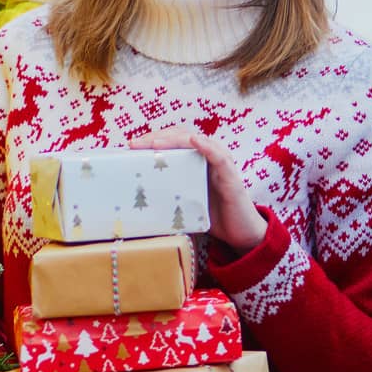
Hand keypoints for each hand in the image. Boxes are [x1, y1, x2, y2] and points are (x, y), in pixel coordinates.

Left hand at [129, 128, 266, 252]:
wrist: (240, 235)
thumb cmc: (211, 216)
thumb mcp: (182, 201)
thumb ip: (166, 192)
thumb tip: (135, 194)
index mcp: (195, 161)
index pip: (172, 140)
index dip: (152, 138)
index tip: (131, 146)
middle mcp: (208, 157)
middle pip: (181, 136)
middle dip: (157, 137)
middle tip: (135, 144)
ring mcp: (221, 165)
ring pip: (197, 141)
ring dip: (175, 139)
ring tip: (155, 142)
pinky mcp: (231, 177)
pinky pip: (220, 157)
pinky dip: (207, 147)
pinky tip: (194, 141)